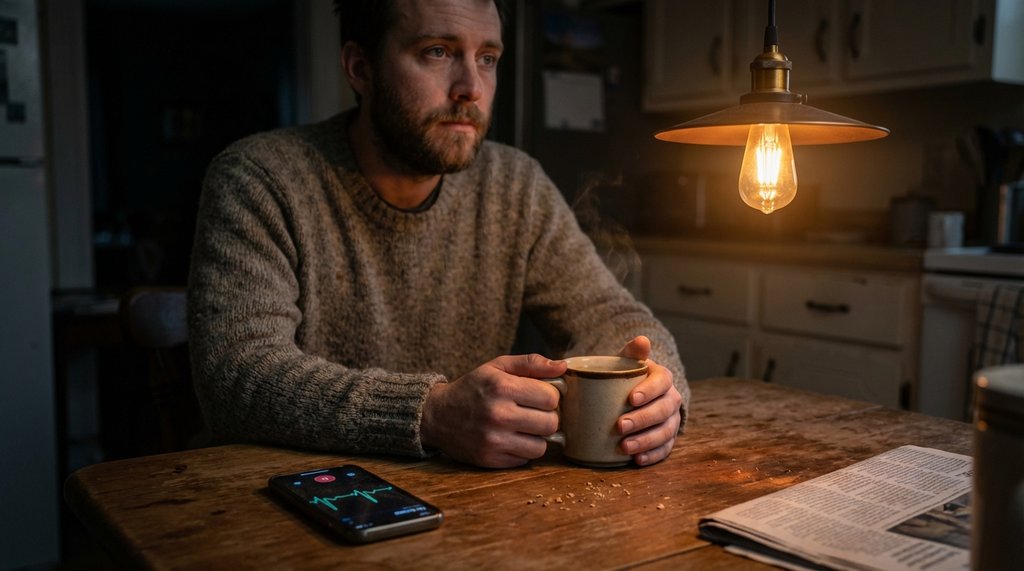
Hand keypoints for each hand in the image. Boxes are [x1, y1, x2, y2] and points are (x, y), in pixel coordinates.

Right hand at [420, 354, 563, 467]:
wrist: (436, 415)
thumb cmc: (472, 388)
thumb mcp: (497, 367)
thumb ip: (531, 364)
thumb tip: (563, 366)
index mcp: (502, 387)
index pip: (551, 398)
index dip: (550, 396)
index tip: (540, 396)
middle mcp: (498, 414)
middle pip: (551, 423)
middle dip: (547, 417)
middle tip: (534, 412)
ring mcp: (494, 440)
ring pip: (541, 446)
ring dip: (537, 437)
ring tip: (524, 427)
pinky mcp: (490, 459)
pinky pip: (525, 459)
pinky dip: (522, 450)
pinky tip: (510, 438)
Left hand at [617, 336, 682, 465]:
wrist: (631, 392)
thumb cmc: (626, 376)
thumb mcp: (626, 361)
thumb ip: (632, 352)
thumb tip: (642, 341)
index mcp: (662, 378)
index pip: (662, 382)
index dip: (649, 391)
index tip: (630, 398)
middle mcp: (671, 399)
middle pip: (663, 410)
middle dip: (643, 419)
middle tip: (621, 425)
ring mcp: (671, 420)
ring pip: (665, 432)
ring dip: (646, 441)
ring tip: (626, 447)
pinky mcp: (667, 438)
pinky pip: (665, 449)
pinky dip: (653, 455)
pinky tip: (637, 460)